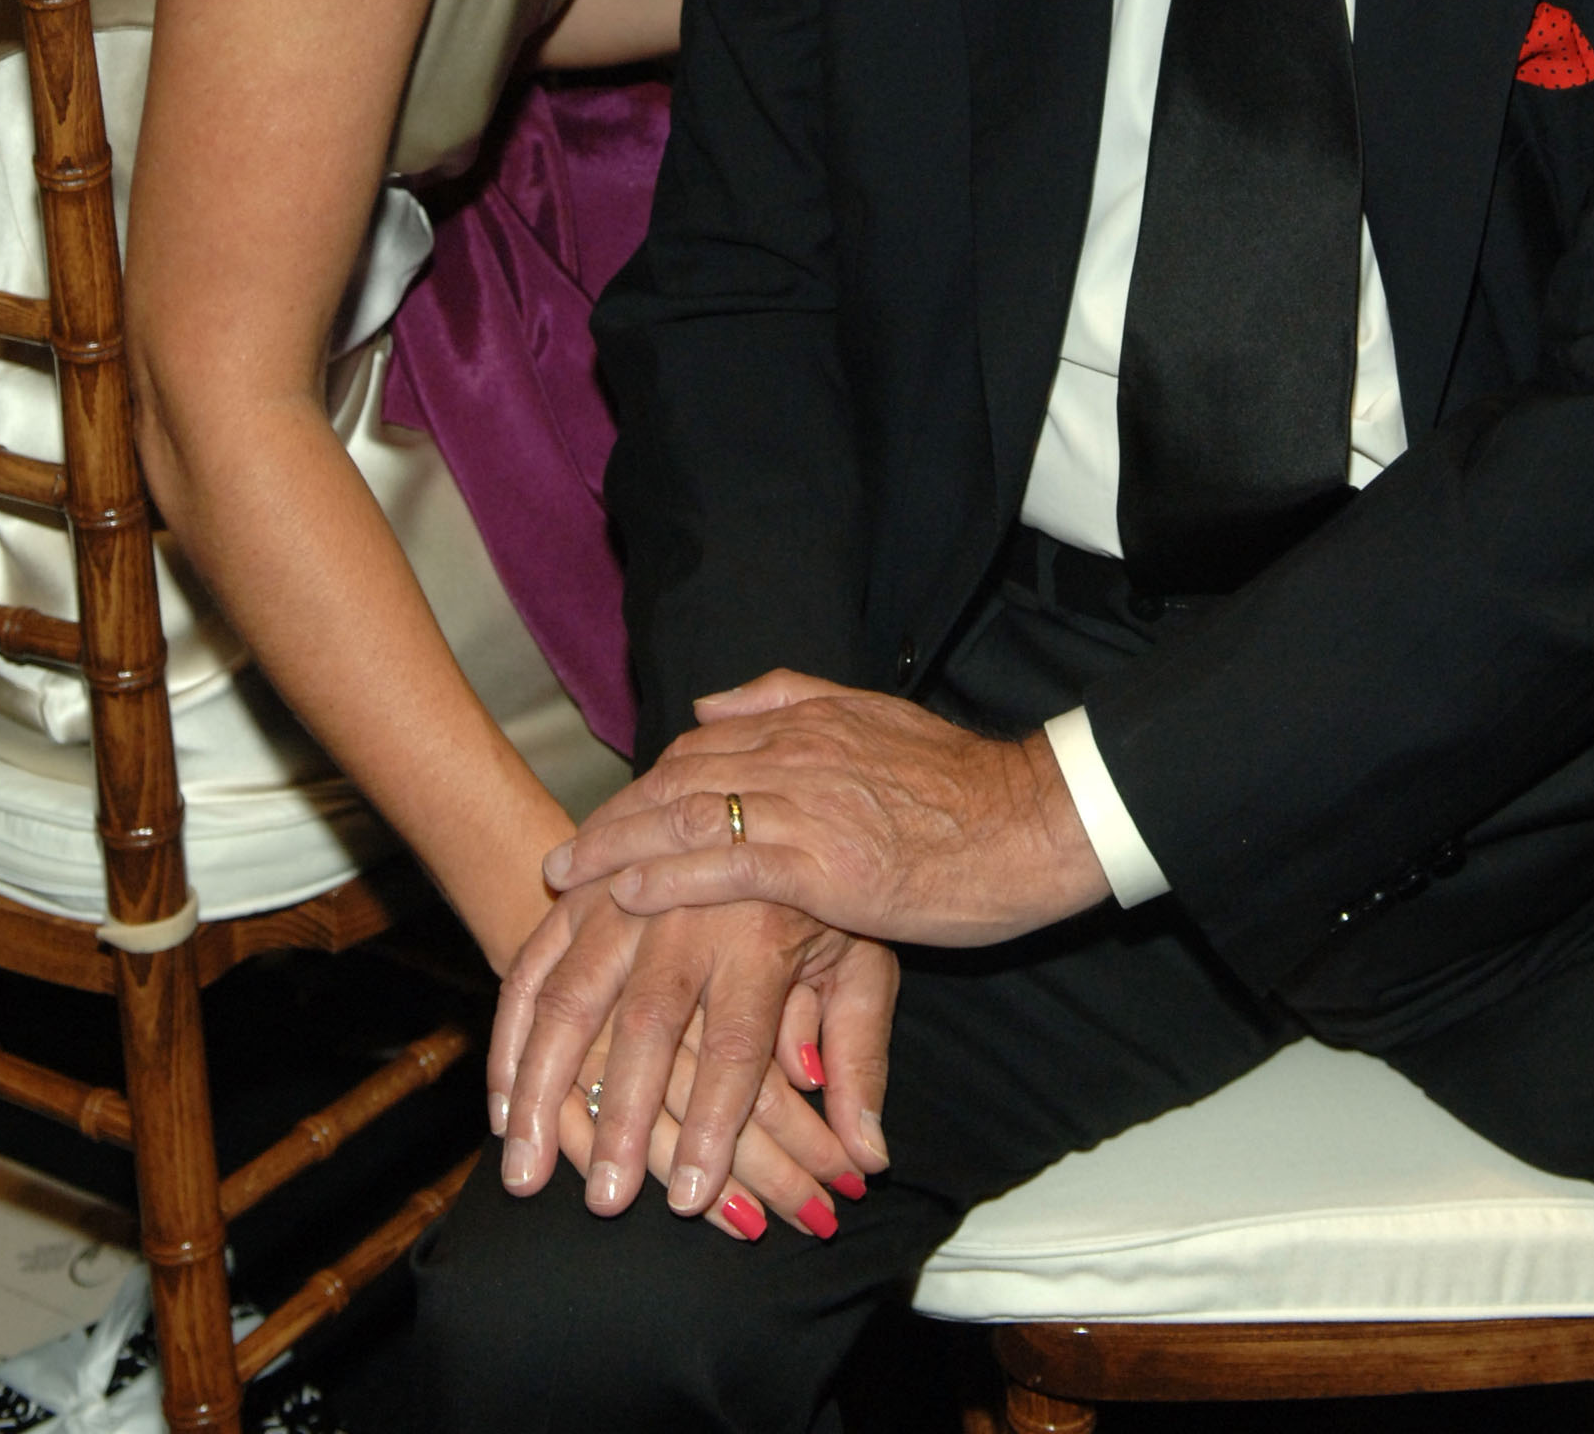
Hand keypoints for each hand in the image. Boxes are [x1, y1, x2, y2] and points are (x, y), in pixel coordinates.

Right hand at [489, 867, 895, 1221]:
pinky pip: (532, 963)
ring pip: (571, 993)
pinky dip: (510, 1034)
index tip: (691, 1201)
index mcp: (762, 930)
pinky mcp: (581, 890)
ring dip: (545, 1088)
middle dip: (623, 1119)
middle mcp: (688, 912)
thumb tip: (868, 1155)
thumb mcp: (861, 961)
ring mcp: (623, 895)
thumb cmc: (818, 895)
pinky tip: (502, 1104)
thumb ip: (860, 1056)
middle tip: (605, 1202)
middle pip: (647, 1023)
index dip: (714, 1126)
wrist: (764, 786)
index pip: (736, 1045)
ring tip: (526, 1170)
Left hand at [546, 668, 1109, 946]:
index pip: (699, 747)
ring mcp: (806, 805)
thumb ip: (791, 700)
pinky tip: (624, 892)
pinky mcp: (822, 862)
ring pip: (686, 815)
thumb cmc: (966, 790)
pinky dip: (666, 875)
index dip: (645, 785)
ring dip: (616, 847)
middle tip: (560, 858)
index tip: (606, 818)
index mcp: (807, 723)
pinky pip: (724, 862)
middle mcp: (795, 753)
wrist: (1032, 822)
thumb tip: (712, 700)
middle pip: (677, 779)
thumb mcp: (875, 718)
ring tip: (564, 878)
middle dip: (613, 817)